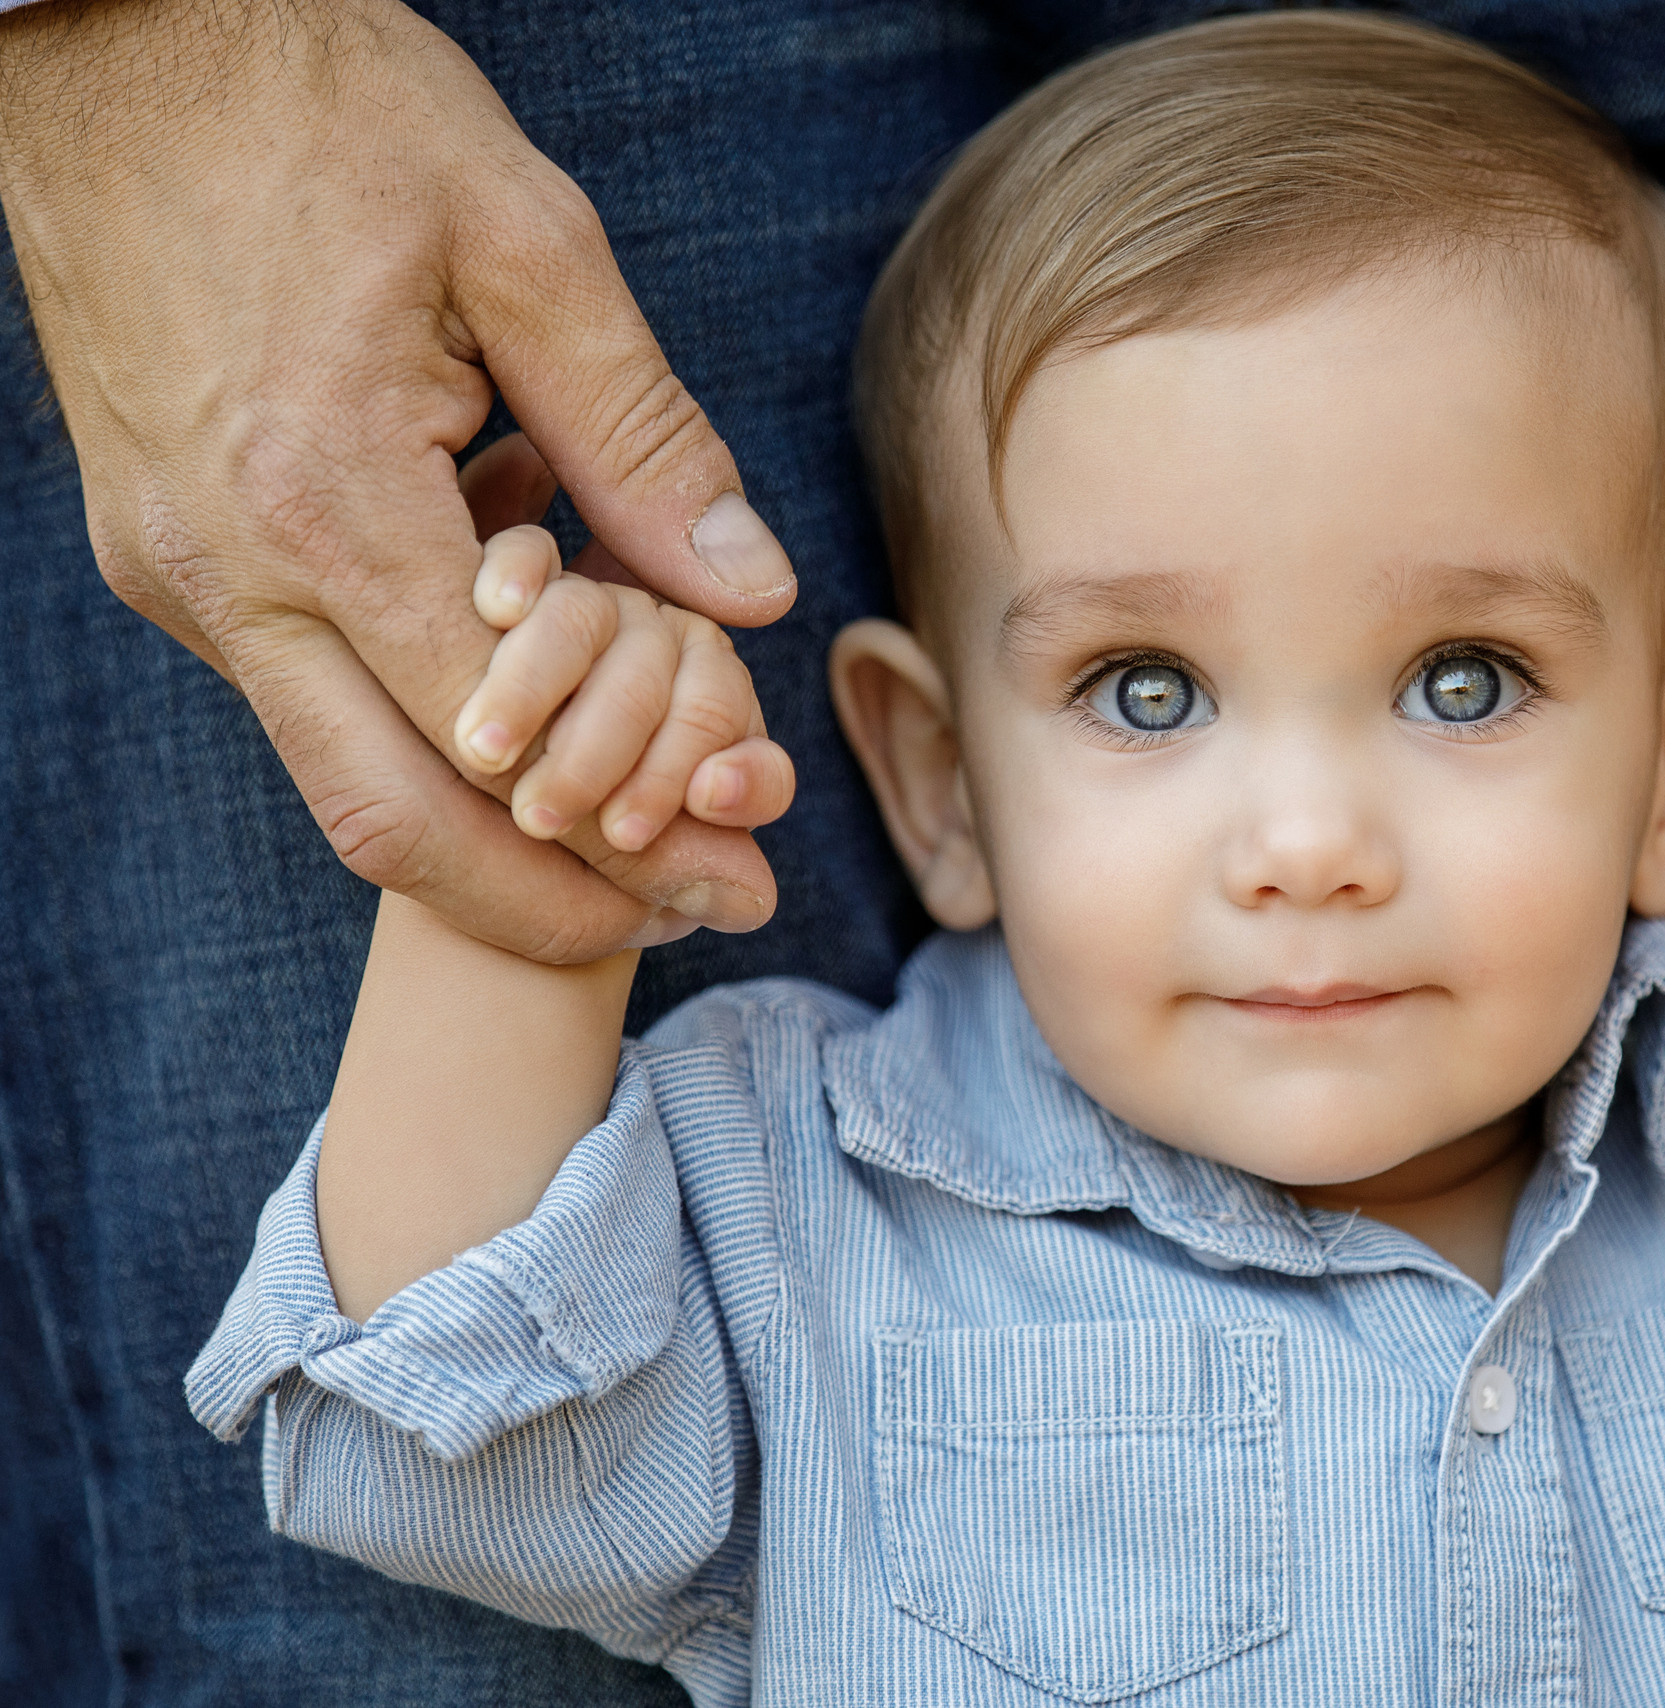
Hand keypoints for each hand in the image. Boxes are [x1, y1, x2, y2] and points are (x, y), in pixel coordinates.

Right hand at [0, 0, 798, 961]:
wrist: (119, 33)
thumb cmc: (328, 108)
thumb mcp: (527, 245)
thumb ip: (643, 439)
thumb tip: (753, 594)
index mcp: (324, 504)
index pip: (501, 752)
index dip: (630, 839)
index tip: (738, 875)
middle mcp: (227, 575)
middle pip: (397, 827)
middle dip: (553, 904)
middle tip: (697, 917)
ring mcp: (177, 574)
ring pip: (341, 776)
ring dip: (492, 830)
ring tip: (646, 837)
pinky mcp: (164, 553)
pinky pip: (306, 693)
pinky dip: (425, 733)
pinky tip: (538, 708)